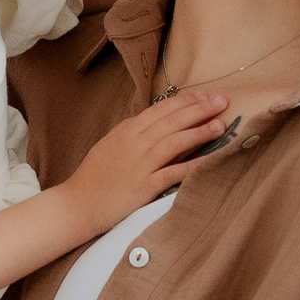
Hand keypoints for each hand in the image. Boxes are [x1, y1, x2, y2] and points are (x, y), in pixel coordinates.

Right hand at [64, 89, 226, 231]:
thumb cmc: (94, 176)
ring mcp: (139, 164)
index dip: (185, 101)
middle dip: (199, 109)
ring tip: (221, 125)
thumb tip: (157, 121)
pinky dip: (193, 165)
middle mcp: (134, 143)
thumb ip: (133, 132)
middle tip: (222, 102)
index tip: (204, 95)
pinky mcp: (143, 187)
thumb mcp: (111, 144)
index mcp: (127, 130)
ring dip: (199, 132)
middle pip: (172, 121)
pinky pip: (173, 173)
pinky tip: (209, 160)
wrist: (77, 204)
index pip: (161, 110)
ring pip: (174, 142)